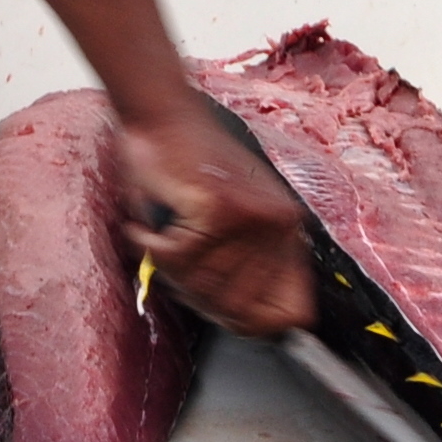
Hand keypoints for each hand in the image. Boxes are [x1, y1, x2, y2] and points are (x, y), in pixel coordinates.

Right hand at [119, 102, 314, 335]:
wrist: (165, 116)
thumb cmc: (191, 166)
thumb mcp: (234, 215)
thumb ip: (247, 264)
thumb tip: (249, 324)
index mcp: (287, 229)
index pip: (293, 310)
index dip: (256, 325)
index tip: (228, 321)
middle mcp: (277, 224)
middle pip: (240, 308)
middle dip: (200, 298)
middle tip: (176, 269)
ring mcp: (250, 218)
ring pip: (205, 287)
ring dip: (171, 271)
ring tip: (160, 239)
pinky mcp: (216, 210)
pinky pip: (176, 260)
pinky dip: (150, 247)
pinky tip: (148, 227)